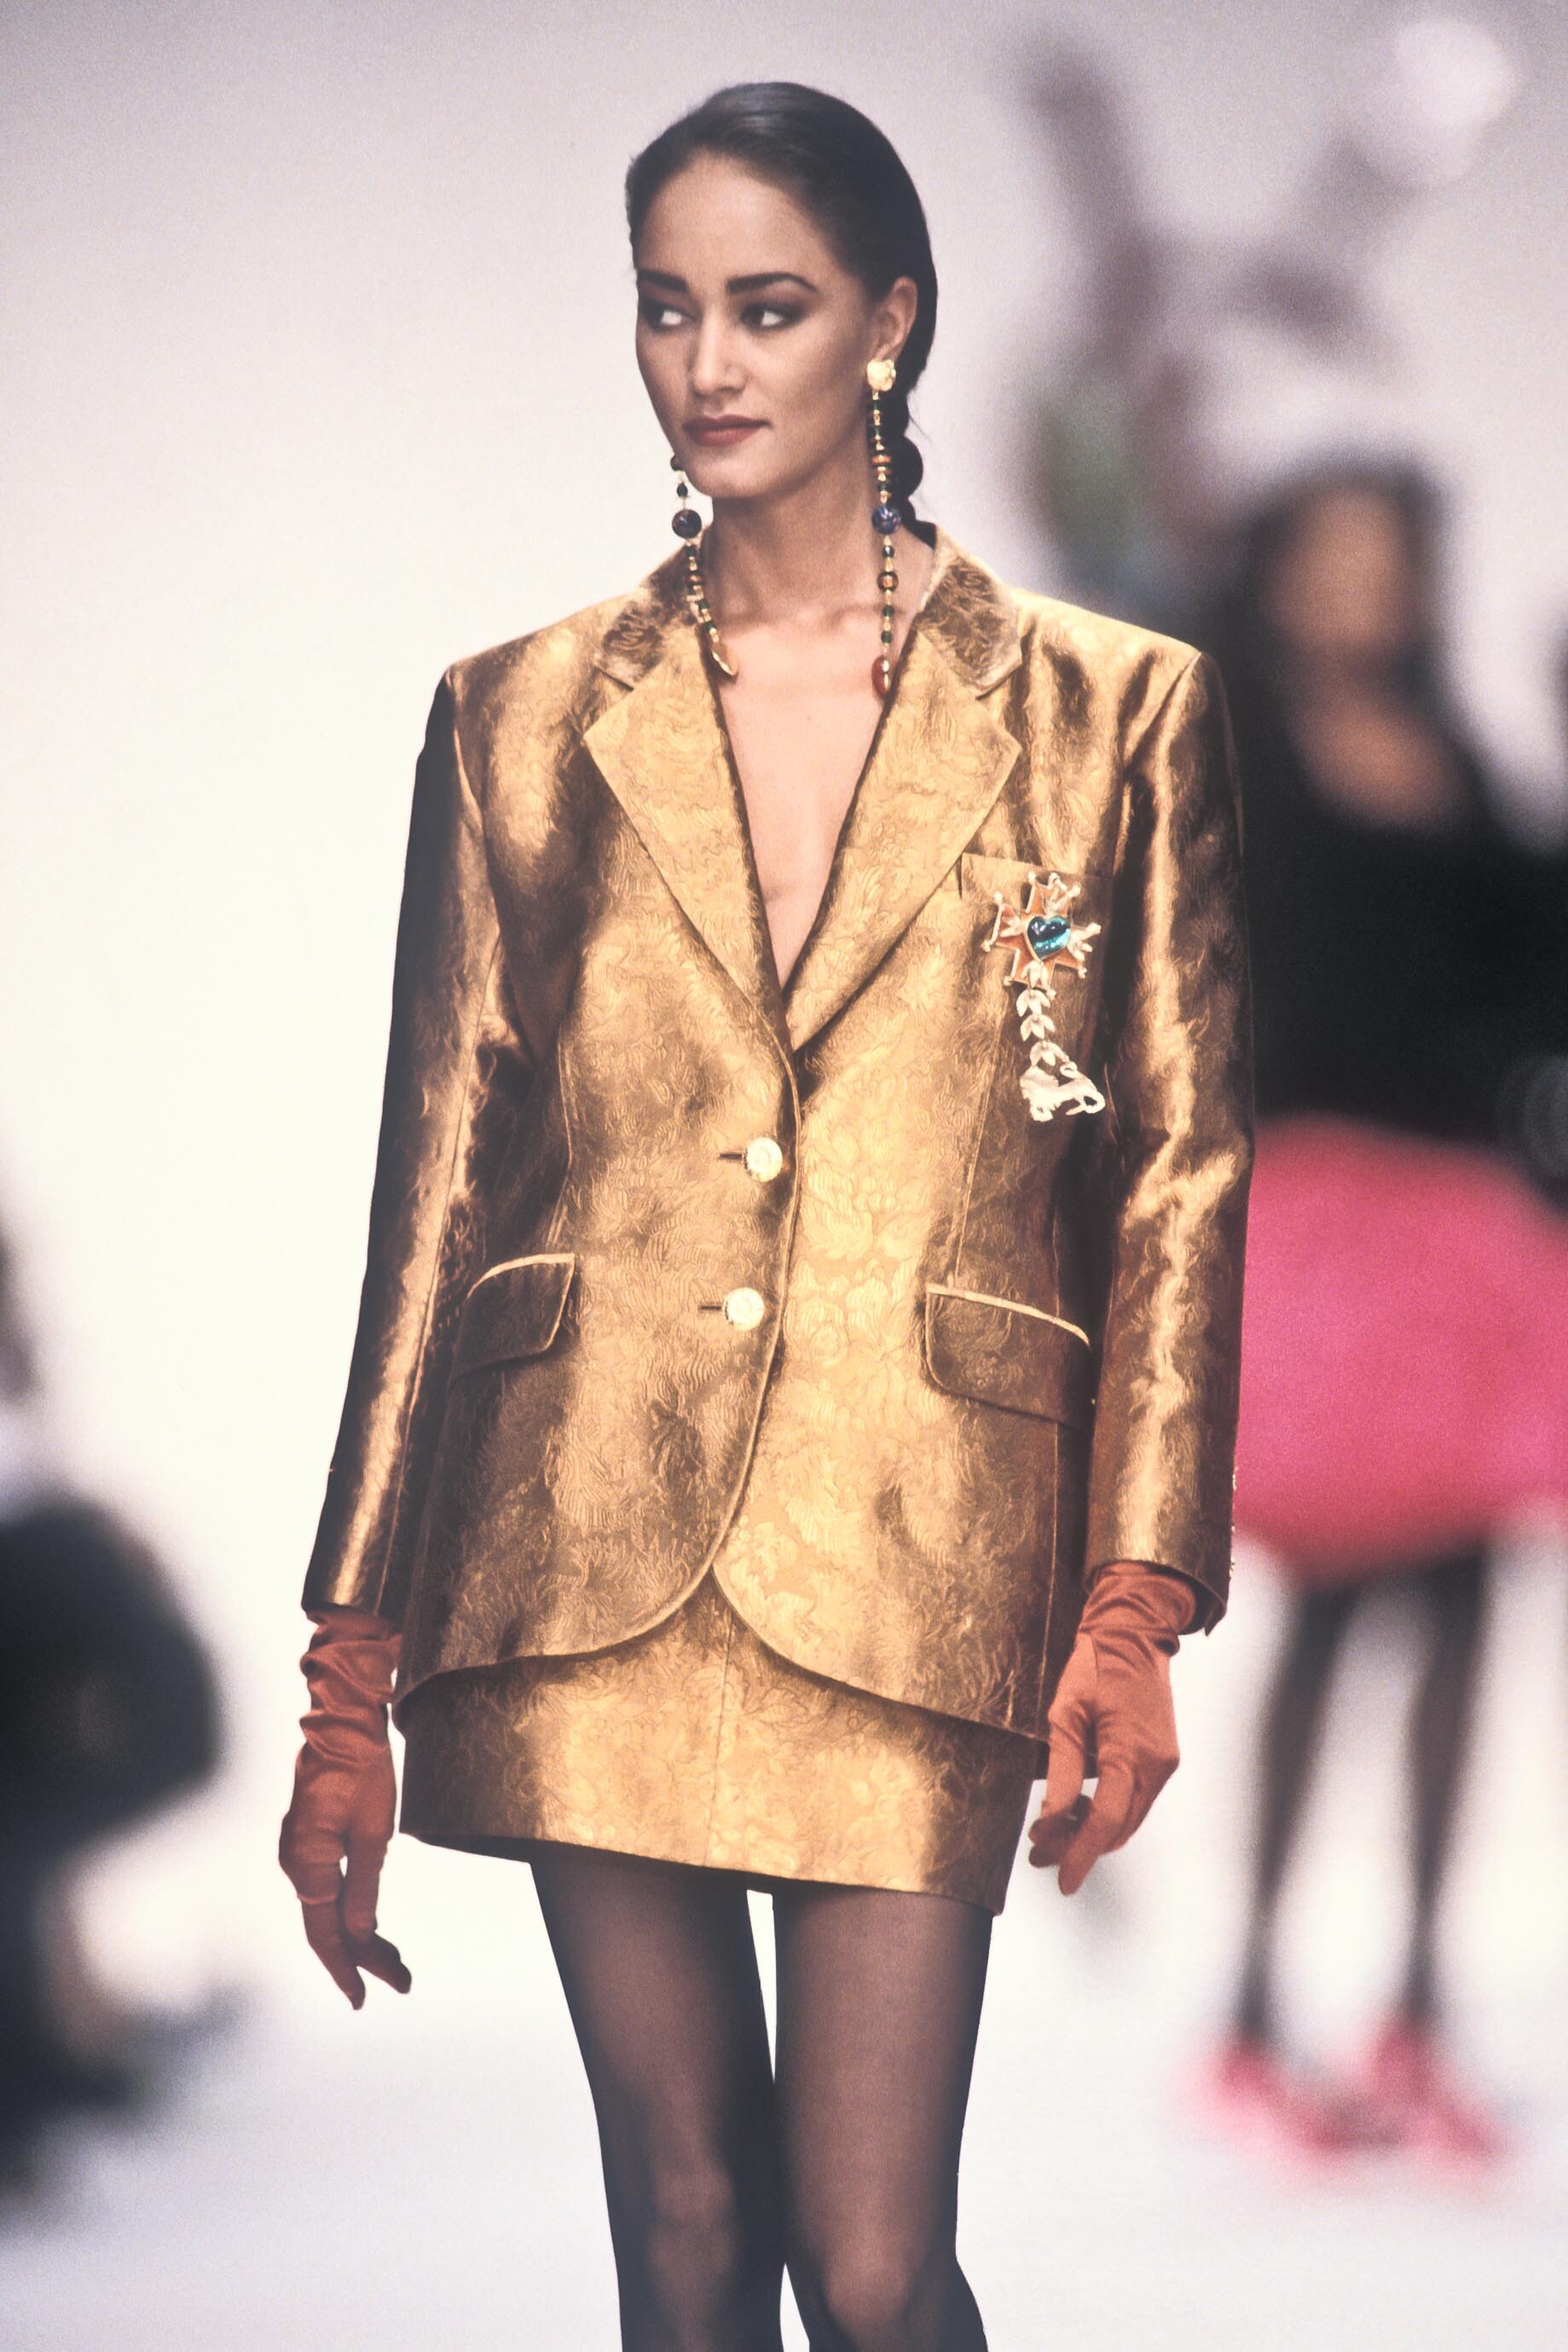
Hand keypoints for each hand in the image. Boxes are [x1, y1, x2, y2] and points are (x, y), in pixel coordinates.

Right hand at [279, 1606, 411, 2007]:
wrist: (345, 1723)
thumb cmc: (363, 1769)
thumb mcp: (373, 1831)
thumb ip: (364, 1886)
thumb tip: (361, 1934)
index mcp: (308, 1862)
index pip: (325, 1932)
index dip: (346, 1968)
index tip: (363, 1997)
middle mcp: (297, 1862)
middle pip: (328, 1926)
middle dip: (364, 1957)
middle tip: (401, 1981)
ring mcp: (300, 1852)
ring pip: (329, 1910)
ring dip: (360, 1936)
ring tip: (396, 1964)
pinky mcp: (310, 1843)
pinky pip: (328, 1888)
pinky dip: (351, 1910)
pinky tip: (373, 1928)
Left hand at [1028, 1563, 1197, 1894]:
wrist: (1133, 1634)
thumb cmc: (1095, 1666)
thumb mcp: (1066, 1714)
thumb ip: (1062, 1770)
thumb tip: (1053, 1819)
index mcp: (1131, 1753)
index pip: (1106, 1821)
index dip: (1082, 1854)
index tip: (1062, 1881)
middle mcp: (1156, 1765)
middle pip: (1119, 1827)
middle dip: (1079, 1846)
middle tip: (1039, 1852)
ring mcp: (1164, 1764)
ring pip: (1128, 1818)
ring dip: (1092, 1831)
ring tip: (1051, 1833)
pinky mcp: (1162, 1759)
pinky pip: (1135, 1800)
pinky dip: (1108, 1812)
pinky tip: (1080, 1808)